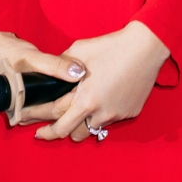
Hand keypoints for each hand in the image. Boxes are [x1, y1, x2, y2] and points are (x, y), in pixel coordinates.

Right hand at [0, 31, 87, 126]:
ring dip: (66, 105)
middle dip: (72, 106)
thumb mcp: (32, 58)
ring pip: (50, 112)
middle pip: (53, 115)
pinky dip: (58, 99)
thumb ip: (55, 65)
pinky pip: (46, 105)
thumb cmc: (10, 52)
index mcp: (21, 105)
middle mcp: (22, 111)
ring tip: (83, 93)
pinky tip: (70, 93)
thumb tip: (79, 72)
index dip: (70, 106)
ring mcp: (25, 106)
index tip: (87, 95)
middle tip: (89, 92)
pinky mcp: (29, 99)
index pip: (52, 114)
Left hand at [34, 21, 170, 142]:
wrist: (146, 48)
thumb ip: (61, 65)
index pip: (58, 123)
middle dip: (58, 133)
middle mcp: (100, 113)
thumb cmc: (111, 46)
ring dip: (81, 126)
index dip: (44, 129)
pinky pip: (110, 120)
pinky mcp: (130, 113)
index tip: (36, 131)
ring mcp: (116, 115)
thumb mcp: (79, 49)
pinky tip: (101, 100)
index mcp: (85, 100)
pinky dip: (102, 115)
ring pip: (91, 131)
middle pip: (72, 135)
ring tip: (76, 115)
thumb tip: (52, 74)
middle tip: (48, 130)